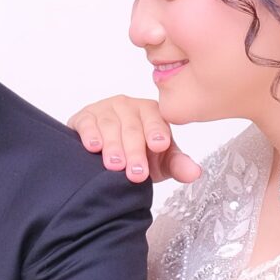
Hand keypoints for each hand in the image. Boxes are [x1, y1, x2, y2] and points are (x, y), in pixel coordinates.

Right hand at [68, 95, 201, 185]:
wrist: (105, 157)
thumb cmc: (137, 155)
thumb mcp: (160, 162)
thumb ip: (177, 165)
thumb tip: (194, 172)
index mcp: (151, 113)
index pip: (156, 119)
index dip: (157, 131)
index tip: (159, 145)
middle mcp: (129, 107)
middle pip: (133, 127)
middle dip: (135, 151)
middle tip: (136, 173)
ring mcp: (105, 109)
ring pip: (110, 126)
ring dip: (113, 146)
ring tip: (115, 165)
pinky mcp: (84, 117)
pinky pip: (87, 123)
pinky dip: (90, 135)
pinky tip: (93, 147)